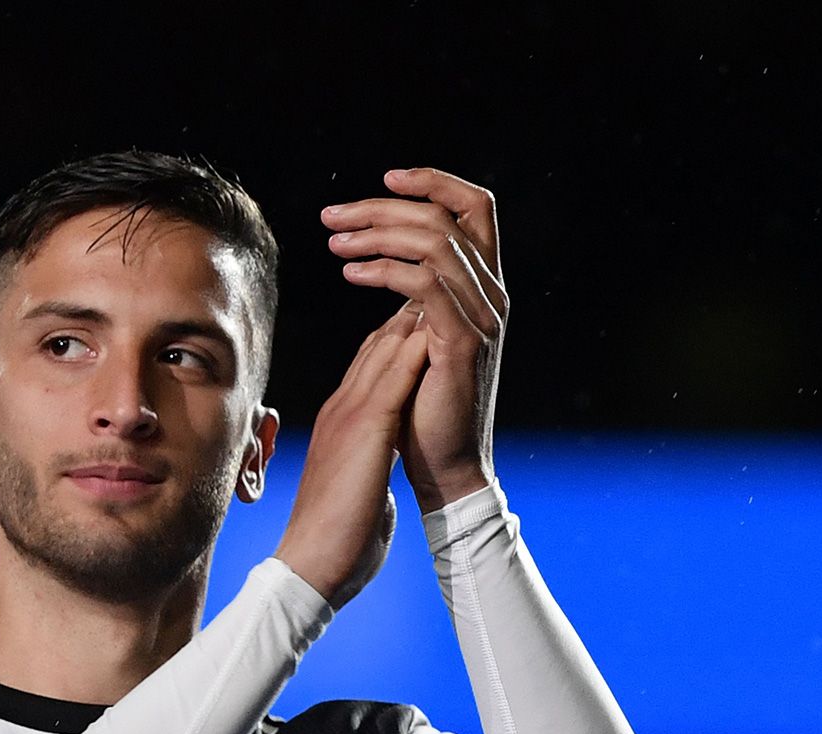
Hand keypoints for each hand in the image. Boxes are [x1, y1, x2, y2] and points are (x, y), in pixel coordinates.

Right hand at [274, 304, 430, 609]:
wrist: (310, 566)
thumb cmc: (335, 541)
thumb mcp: (357, 490)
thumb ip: (366, 471)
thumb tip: (376, 477)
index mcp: (340, 423)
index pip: (374, 363)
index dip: (402, 332)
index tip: (431, 309)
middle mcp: (341, 408)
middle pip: (379, 342)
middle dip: (412, 307)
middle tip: (443, 276)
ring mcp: (349, 415)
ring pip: (386, 347)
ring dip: (418, 312)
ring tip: (447, 283)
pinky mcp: (364, 429)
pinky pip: (396, 374)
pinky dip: (418, 345)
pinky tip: (442, 324)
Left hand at [322, 168, 507, 511]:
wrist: (444, 467)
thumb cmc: (425, 408)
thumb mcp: (421, 341)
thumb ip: (417, 302)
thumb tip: (391, 265)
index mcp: (484, 287)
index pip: (474, 209)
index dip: (435, 183)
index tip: (386, 178)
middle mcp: (490, 295)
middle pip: (444, 217)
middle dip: (382, 208)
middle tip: (331, 217)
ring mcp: (480, 318)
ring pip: (433, 243)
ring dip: (375, 235)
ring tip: (334, 244)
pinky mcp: (460, 344)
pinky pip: (425, 285)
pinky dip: (385, 271)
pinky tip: (351, 275)